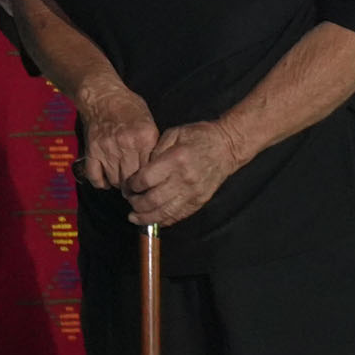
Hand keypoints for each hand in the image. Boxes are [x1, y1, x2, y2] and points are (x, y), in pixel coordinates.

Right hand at [73, 82, 157, 191]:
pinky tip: (106, 180)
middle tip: (136, 188)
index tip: (150, 185)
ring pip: (115, 181)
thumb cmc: (128, 107)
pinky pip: (95, 177)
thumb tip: (157, 168)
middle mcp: (127, 145)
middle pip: (134, 179)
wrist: (102, 95)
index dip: (151, 181)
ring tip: (123, 182)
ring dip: (119, 184)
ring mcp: (108, 149)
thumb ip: (153, 145)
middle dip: (135, 187)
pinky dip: (101, 183)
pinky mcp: (92, 150)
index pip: (151, 170)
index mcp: (145, 137)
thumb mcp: (149, 121)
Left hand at [123, 121, 246, 226]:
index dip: (132, 185)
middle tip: (129, 200)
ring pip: (165, 212)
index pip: (146, 179)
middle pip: (153, 200)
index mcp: (175, 160)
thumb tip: (141, 170)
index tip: (128, 185)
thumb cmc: (198, 136)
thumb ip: (155, 151)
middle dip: (136, 203)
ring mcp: (193, 193)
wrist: (227, 147)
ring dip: (146, 217)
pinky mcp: (199, 202)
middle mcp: (184, 180)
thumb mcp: (173, 134)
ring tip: (134, 217)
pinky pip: (178, 216)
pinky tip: (153, 220)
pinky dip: (164, 220)